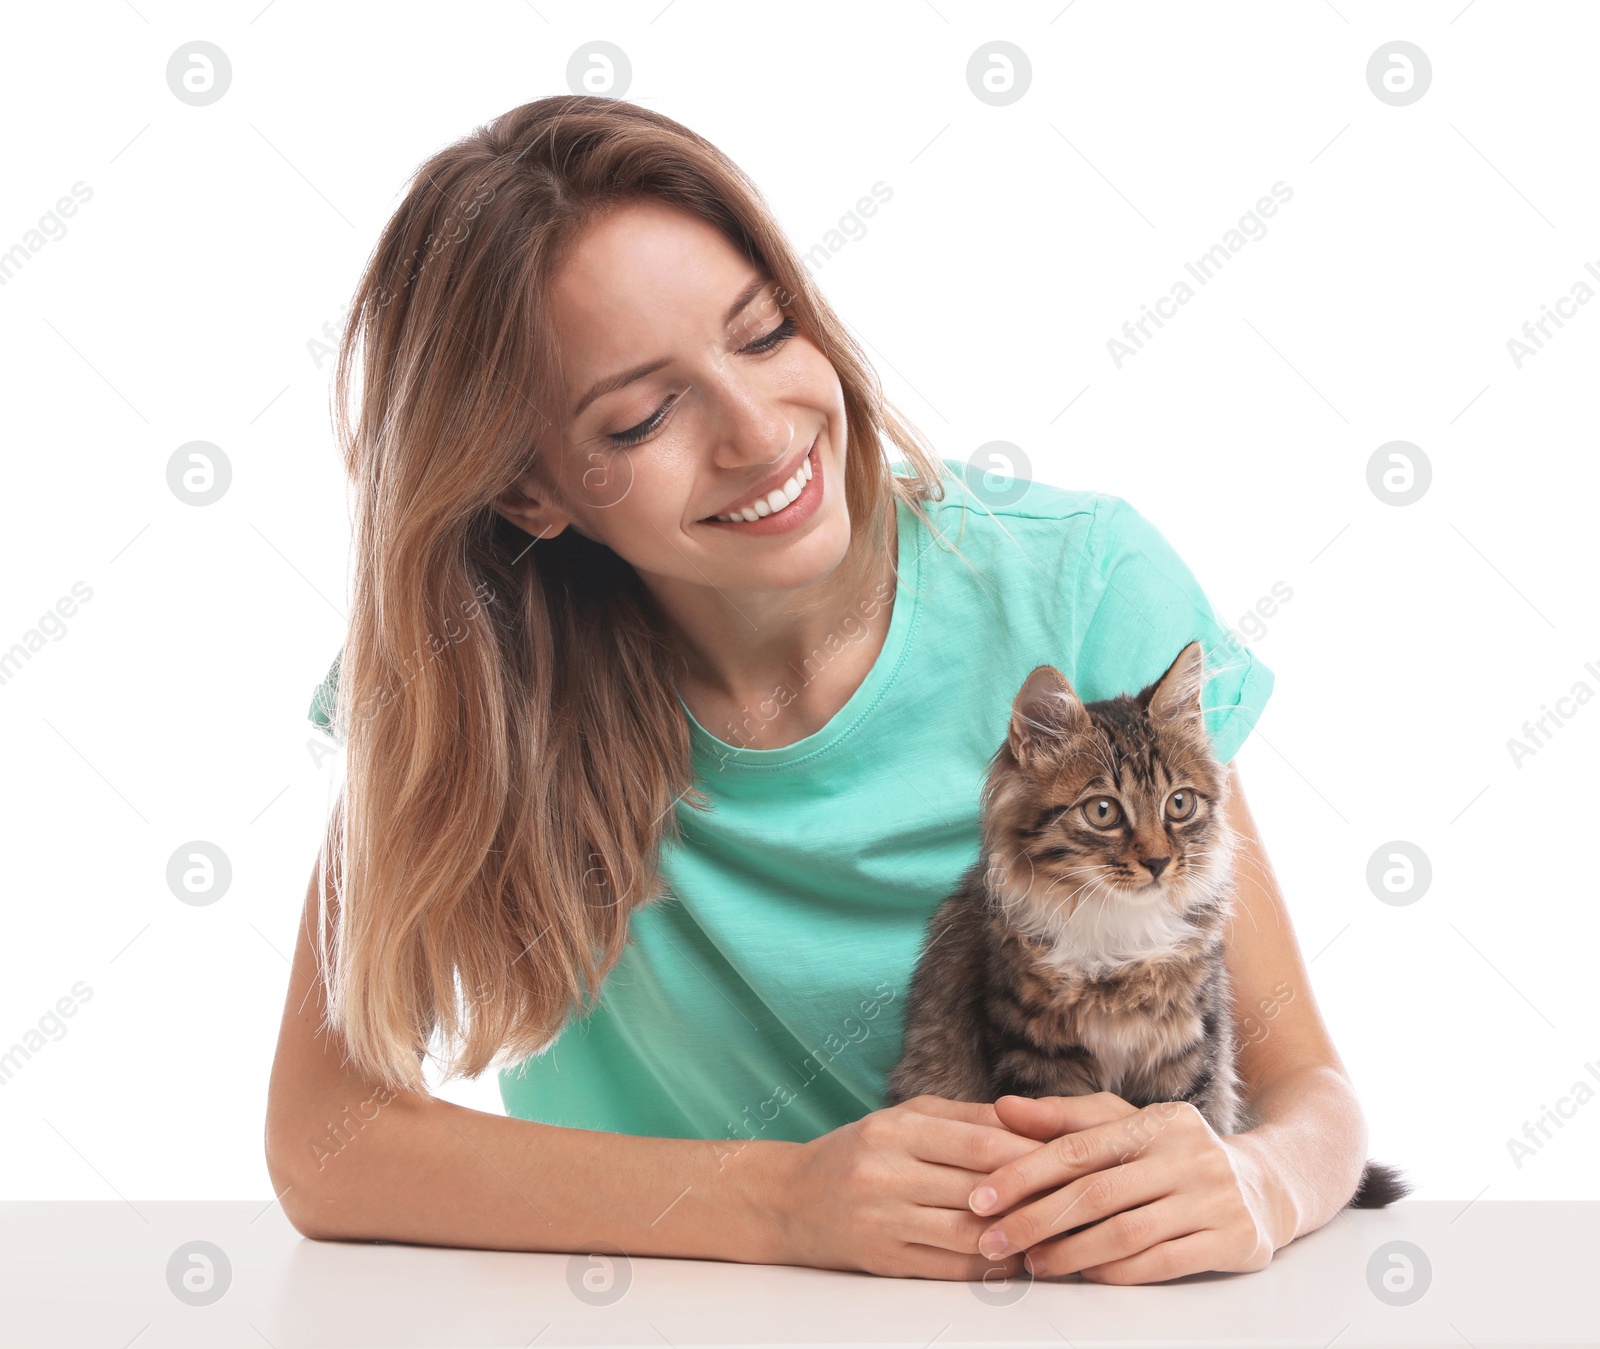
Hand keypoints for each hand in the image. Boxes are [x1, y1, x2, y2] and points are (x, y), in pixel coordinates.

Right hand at [770, 1094, 1051, 1279]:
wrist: (790, 1200)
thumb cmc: (859, 1152)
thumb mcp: (904, 1119)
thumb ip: (966, 1120)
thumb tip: (1032, 1123)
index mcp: (895, 1129)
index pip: (978, 1143)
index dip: (1028, 1155)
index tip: (1067, 1161)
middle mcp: (885, 1172)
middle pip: (979, 1190)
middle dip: (1032, 1197)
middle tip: (1075, 1201)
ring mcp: (882, 1220)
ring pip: (969, 1234)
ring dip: (1016, 1237)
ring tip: (1053, 1233)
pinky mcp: (882, 1260)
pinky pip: (949, 1267)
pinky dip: (988, 1265)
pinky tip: (1014, 1258)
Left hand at [965, 1092, 1278, 1283]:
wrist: (1266, 1186)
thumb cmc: (1175, 1155)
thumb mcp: (1128, 1126)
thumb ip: (1065, 1119)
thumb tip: (1002, 1109)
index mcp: (1155, 1121)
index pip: (1077, 1148)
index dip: (1024, 1174)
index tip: (981, 1198)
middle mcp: (1186, 1154)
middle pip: (1096, 1192)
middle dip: (1036, 1220)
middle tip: (993, 1241)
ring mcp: (1212, 1197)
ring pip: (1127, 1231)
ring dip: (1071, 1252)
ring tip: (1032, 1264)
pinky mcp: (1232, 1239)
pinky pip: (1164, 1262)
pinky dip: (1119, 1272)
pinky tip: (1087, 1277)